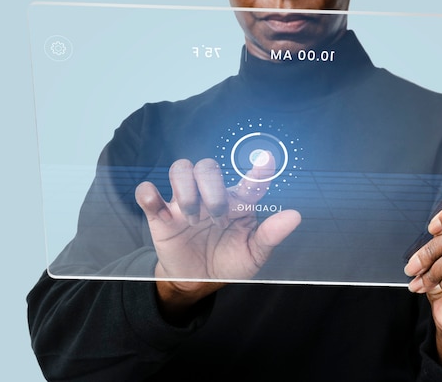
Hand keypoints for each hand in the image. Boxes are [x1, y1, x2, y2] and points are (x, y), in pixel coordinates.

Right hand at [135, 152, 300, 316]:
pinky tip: (158, 208)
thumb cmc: (230, 261)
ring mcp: (184, 202)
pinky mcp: (160, 216)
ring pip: (180, 169)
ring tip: (192, 219)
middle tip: (217, 217)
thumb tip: (295, 216)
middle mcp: (211, 195)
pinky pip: (147, 193)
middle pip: (207, 167)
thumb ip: (271, 234)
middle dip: (212, 189)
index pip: (250, 180)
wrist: (200, 281)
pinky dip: (148, 194)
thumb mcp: (254, 253)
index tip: (267, 160)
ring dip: (186, 190)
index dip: (259, 169)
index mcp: (238, 202)